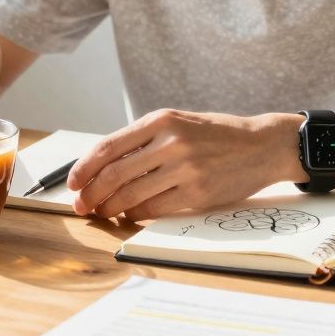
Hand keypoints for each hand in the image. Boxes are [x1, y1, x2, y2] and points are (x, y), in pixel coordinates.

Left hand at [66, 109, 300, 220]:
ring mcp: (184, 168)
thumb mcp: (177, 123)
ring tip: (102, 213)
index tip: (72, 183)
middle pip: (113, 174)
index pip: (108, 147)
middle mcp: (170, 142)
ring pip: (130, 195)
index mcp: (160, 120)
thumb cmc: (214, 135)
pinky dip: (135, 215)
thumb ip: (143, 140)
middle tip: (81, 206)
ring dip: (109, 208)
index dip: (83, 168)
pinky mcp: (197, 192)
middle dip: (91, 194)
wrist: (262, 145)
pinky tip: (130, 215)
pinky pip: (153, 209)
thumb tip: (102, 167)